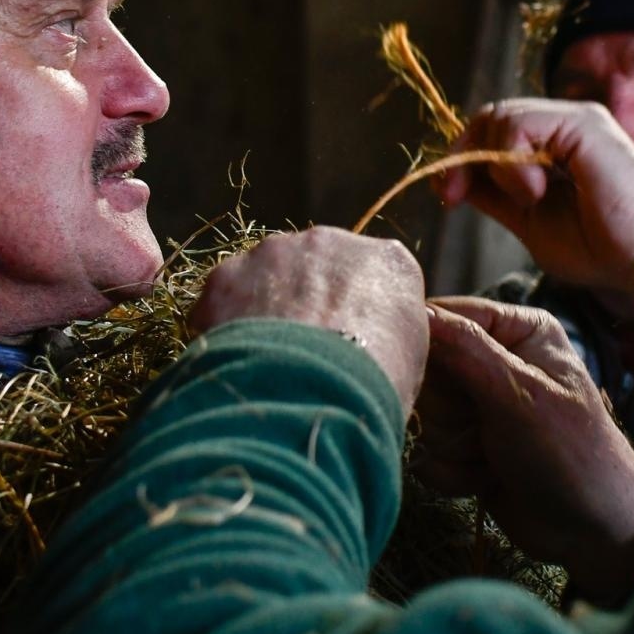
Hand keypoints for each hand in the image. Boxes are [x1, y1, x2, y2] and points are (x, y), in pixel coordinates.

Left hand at [190, 228, 428, 414]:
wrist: (312, 392)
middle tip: (304, 352)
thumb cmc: (375, 385)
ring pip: (266, 277)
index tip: (351, 344)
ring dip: (265, 309)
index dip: (357, 313)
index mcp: (388, 262)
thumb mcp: (408, 363)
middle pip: (316, 268)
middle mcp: (330, 242)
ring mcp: (274, 253)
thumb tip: (388, 340)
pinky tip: (235, 364)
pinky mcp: (226, 275)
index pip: (373, 278)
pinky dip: (226, 327)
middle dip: (308, 302)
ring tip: (266, 362)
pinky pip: (224, 300)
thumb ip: (395, 336)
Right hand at [415, 296, 633, 602]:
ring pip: (425, 414)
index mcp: (519, 330)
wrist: (594, 532)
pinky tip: (487, 478)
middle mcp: (496, 360)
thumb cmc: (572, 454)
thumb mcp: (522, 397)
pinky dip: (454, 471)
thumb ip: (468, 352)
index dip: (432, 347)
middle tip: (485, 429)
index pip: (447, 315)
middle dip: (451, 410)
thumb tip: (419, 312)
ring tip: (494, 457)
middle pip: (427, 368)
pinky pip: (427, 450)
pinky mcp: (465, 445)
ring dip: (455, 446)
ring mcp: (479, 405)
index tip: (444, 381)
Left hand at [433, 99, 633, 330]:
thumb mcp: (530, 222)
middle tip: (454, 195)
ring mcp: (572, 119)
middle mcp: (561, 126)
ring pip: (500, 116)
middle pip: (489, 117)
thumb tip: (456, 181)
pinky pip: (519, 122)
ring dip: (493, 163)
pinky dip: (511, 160)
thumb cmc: (603, 247)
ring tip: (523, 199)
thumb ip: (497, 197)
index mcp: (550, 147)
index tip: (448, 197)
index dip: (460, 159)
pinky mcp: (581, 123)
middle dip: (461, 155)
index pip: (490, 132)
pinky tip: (532, 191)